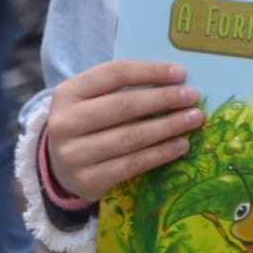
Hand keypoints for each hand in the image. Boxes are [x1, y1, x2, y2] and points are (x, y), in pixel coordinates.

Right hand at [45, 60, 200, 202]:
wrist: (59, 166)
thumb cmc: (87, 123)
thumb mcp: (91, 98)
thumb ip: (121, 87)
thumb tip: (174, 80)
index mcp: (68, 92)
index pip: (114, 74)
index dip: (150, 71)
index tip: (180, 73)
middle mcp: (66, 123)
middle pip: (123, 106)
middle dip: (163, 99)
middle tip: (192, 96)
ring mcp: (74, 155)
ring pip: (131, 137)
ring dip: (168, 127)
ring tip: (193, 119)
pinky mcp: (89, 181)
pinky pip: (133, 165)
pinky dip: (161, 153)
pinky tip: (181, 145)